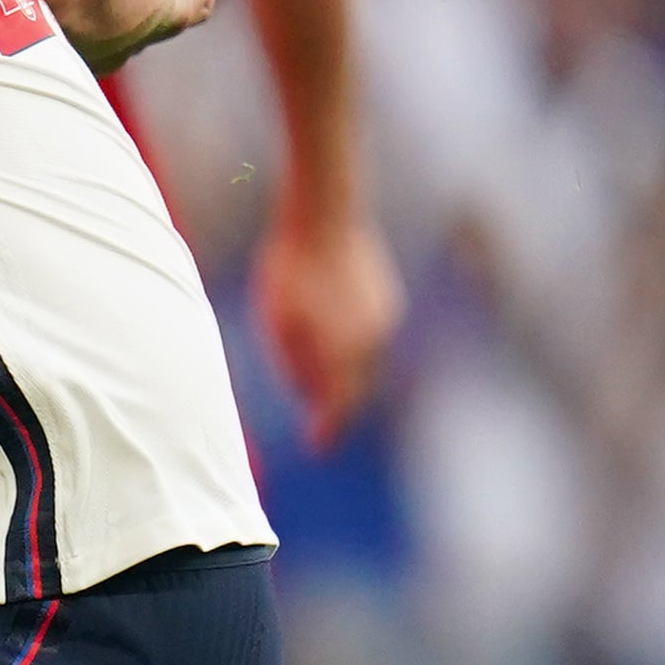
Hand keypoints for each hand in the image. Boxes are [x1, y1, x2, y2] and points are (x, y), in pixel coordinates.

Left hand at [254, 206, 404, 448]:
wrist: (326, 215)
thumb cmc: (290, 269)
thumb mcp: (278, 323)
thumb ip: (295, 363)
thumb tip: (307, 394)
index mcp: (346, 351)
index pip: (340, 405)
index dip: (328, 430)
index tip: (319, 448)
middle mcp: (373, 340)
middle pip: (358, 388)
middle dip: (340, 408)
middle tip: (324, 427)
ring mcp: (384, 317)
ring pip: (368, 363)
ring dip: (348, 380)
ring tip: (327, 392)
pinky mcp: (385, 298)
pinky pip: (371, 339)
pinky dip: (355, 352)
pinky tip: (339, 349)